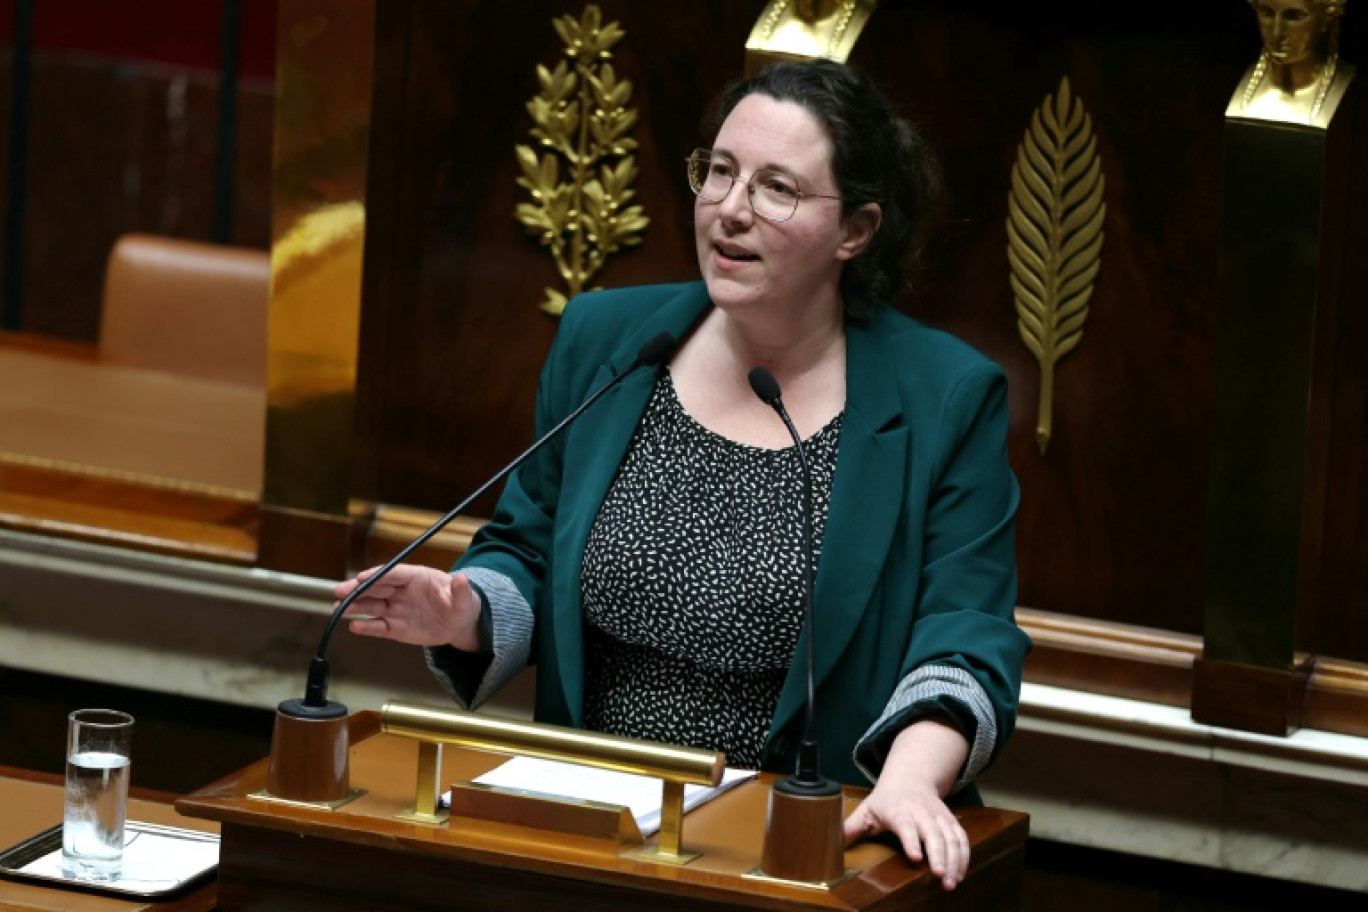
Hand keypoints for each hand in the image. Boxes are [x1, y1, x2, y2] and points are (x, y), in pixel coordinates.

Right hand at [337, 564, 481, 650]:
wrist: (459, 625)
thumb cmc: (461, 604)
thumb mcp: (465, 598)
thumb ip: (460, 590)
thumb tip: (462, 578)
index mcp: (416, 577)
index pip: (393, 573)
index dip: (377, 574)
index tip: (361, 577)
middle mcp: (402, 591)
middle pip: (376, 588)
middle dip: (357, 589)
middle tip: (340, 591)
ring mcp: (397, 609)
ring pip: (372, 606)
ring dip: (355, 607)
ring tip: (339, 608)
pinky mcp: (395, 627)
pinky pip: (378, 627)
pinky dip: (366, 627)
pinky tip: (354, 626)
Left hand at [841, 719, 969, 889]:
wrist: (911, 777)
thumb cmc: (886, 799)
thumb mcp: (866, 810)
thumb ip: (849, 827)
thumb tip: (828, 842)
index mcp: (898, 811)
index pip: (906, 825)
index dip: (911, 840)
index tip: (915, 856)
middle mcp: (921, 813)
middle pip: (933, 833)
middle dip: (939, 855)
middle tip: (940, 876)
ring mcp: (938, 817)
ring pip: (951, 837)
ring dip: (954, 860)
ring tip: (950, 882)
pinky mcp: (950, 821)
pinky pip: (962, 839)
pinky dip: (964, 857)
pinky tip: (960, 874)